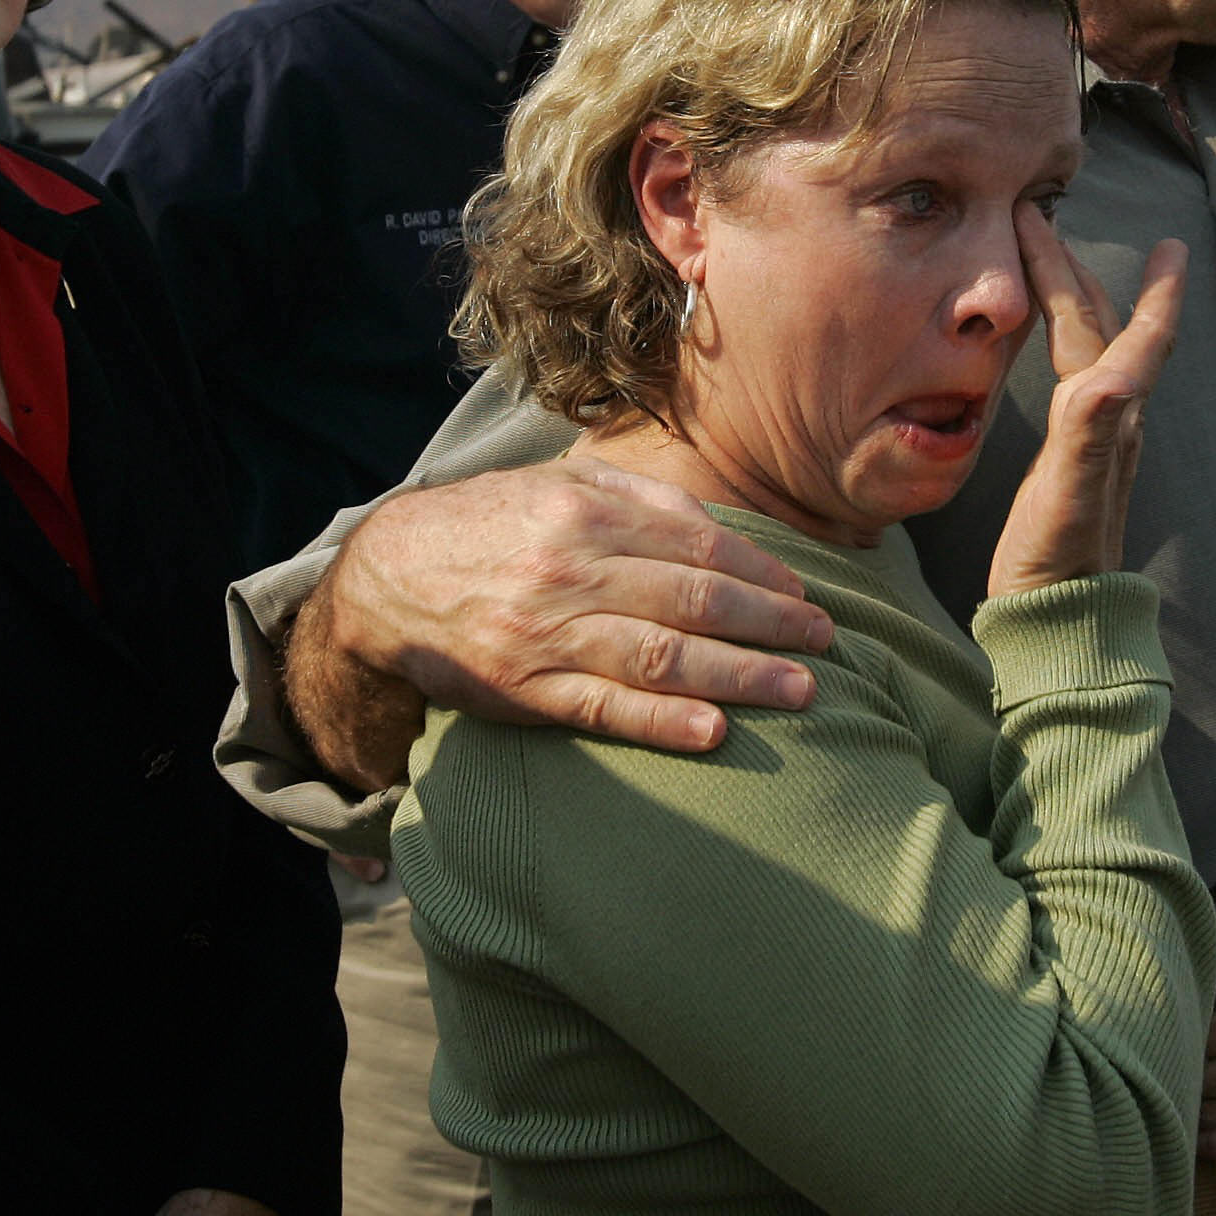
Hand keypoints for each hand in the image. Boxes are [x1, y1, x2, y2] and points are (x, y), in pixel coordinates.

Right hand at [316, 456, 834, 770]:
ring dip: (741, 676)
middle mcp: (574, 569)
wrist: (390, 577)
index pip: (701, 545)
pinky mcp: (526, 689)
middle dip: (772, 623)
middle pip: (696, 599)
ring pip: (663, 656)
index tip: (806, 593)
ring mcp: (549, 633)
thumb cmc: (491, 525)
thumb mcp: (559, 483)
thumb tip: (719, 525)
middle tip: (824, 642)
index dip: (764, 572)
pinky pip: (605, 709)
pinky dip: (663, 722)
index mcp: (588, 511)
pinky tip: (714, 731)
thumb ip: (639, 495)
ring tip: (799, 690)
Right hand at [983, 218, 1187, 596]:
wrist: (1055, 619)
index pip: (1131, 334)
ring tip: (1058, 265)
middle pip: (1101, 328)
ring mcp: (1094, 441)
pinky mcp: (1072, 461)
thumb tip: (1113, 375)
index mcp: (1110, 416)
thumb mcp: (1070, 494)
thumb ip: (1091, 432)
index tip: (1169, 243)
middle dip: (1078, 271)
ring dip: (1075, 300)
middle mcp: (1111, 421)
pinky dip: (1060, 344)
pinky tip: (1051, 353)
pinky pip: (1072, 379)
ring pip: (1088, 350)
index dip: (1149, 289)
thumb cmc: (1057, 559)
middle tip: (1046, 219)